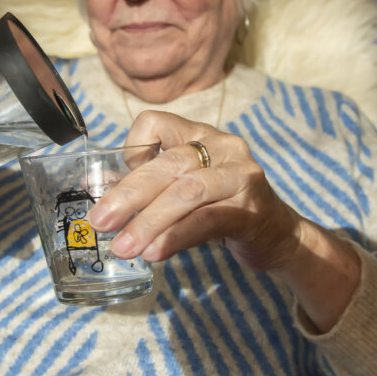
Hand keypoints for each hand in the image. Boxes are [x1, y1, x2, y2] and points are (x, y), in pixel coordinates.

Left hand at [87, 110, 359, 331]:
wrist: (279, 235)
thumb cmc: (222, 207)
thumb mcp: (185, 188)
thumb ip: (149, 186)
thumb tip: (97, 190)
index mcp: (200, 135)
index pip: (155, 123)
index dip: (131, 149)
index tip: (114, 181)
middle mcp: (223, 147)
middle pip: (168, 164)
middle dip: (129, 194)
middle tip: (100, 221)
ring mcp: (240, 176)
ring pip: (187, 192)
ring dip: (149, 221)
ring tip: (123, 246)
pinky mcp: (250, 210)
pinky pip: (208, 220)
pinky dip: (177, 236)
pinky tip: (155, 252)